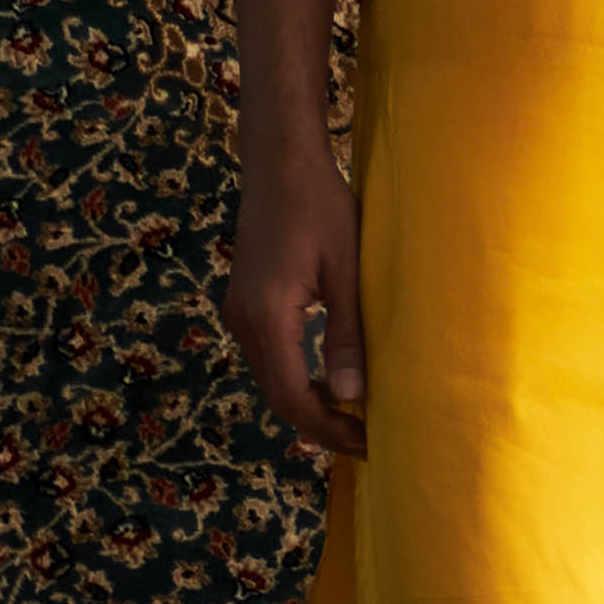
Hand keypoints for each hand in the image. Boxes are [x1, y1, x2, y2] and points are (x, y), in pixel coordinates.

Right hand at [222, 146, 367, 457]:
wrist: (279, 162)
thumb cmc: (320, 206)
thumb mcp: (346, 269)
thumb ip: (346, 334)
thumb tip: (351, 396)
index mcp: (267, 317)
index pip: (292, 396)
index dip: (327, 427)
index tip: (364, 441)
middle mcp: (243, 322)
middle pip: (276, 395)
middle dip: (318, 424)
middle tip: (363, 439)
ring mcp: (239, 313)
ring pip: (270, 378)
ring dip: (307, 403)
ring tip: (351, 417)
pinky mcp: (244, 303)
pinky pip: (268, 356)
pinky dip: (296, 378)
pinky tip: (327, 380)